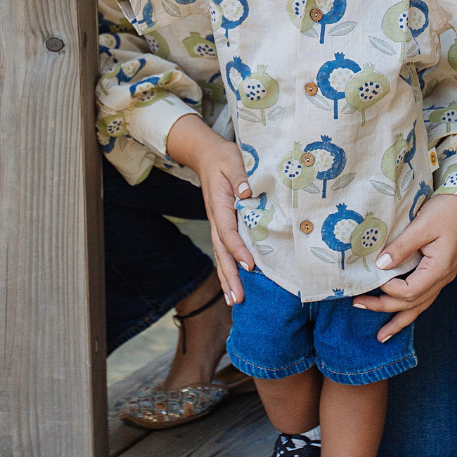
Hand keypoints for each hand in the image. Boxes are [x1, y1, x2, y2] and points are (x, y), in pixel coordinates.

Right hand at [166, 115, 253, 305]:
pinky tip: (233, 286)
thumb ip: (240, 175)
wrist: (206, 154)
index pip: (228, 231)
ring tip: (235, 302)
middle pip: (221, 252)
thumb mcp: (234, 160)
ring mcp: (217, 224)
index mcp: (220, 204)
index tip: (250, 264)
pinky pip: (224, 251)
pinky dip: (228, 270)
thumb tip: (247, 191)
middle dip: (229, 276)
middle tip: (238, 299)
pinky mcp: (222, 225)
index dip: (238, 249)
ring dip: (227, 279)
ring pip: (221, 255)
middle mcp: (216, 218)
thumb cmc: (223, 157)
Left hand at [352, 193, 456, 341]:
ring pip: (419, 306)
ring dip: (398, 319)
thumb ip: (402, 246)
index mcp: (440, 268)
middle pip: (412, 303)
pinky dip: (409, 309)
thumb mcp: (422, 225)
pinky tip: (399, 316)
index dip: (389, 289)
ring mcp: (442, 278)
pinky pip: (423, 298)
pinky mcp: (439, 273)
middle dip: (384, 307)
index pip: (410, 291)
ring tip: (381, 335)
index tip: (373, 277)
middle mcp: (443, 278)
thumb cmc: (447, 211)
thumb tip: (381, 266)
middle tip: (357, 304)